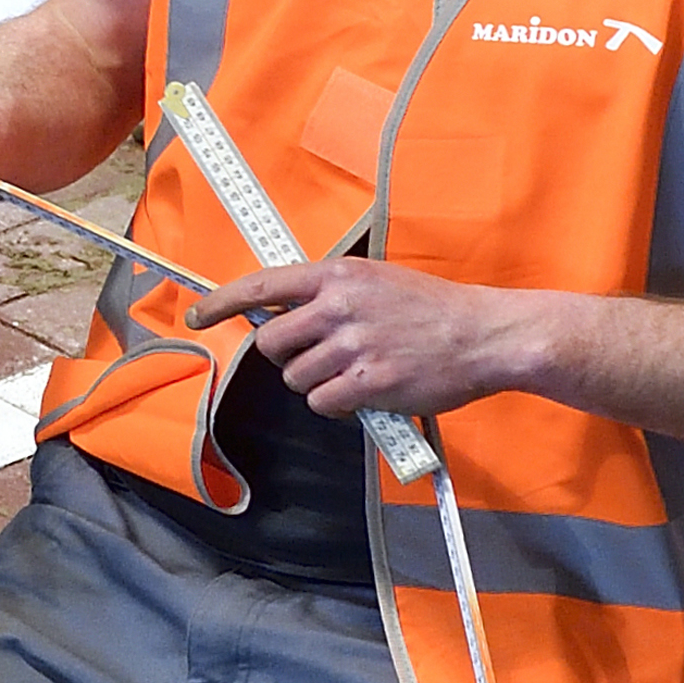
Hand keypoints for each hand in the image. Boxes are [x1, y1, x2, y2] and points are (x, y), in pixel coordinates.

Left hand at [200, 253, 542, 422]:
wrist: (485, 336)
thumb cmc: (433, 311)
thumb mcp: (377, 282)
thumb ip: (330, 295)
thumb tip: (283, 314)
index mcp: (337, 276)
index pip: (261, 285)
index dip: (221, 303)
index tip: (197, 316)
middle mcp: (338, 307)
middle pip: (272, 343)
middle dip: (287, 357)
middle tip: (320, 358)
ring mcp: (352, 346)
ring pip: (296, 378)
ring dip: (317, 383)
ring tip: (354, 373)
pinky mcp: (369, 383)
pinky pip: (323, 403)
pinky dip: (337, 406)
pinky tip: (364, 393)